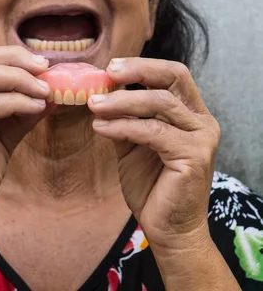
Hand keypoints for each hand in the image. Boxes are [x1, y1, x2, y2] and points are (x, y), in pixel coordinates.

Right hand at [0, 46, 49, 249]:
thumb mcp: (1, 137)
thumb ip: (19, 113)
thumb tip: (49, 93)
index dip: (8, 56)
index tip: (41, 63)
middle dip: (14, 60)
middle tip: (46, 69)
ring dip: (17, 79)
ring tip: (44, 90)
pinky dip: (14, 102)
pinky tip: (34, 108)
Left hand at [87, 57, 219, 250]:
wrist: (167, 230)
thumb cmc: (151, 185)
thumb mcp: (132, 142)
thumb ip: (123, 116)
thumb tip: (99, 89)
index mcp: (191, 113)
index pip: (173, 74)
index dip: (143, 65)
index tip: (112, 67)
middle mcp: (202, 121)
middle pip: (174, 78)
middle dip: (138, 70)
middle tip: (107, 72)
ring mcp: (202, 138)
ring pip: (159, 104)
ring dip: (121, 102)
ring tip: (93, 105)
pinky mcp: (194, 156)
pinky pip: (153, 132)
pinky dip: (123, 127)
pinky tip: (100, 128)